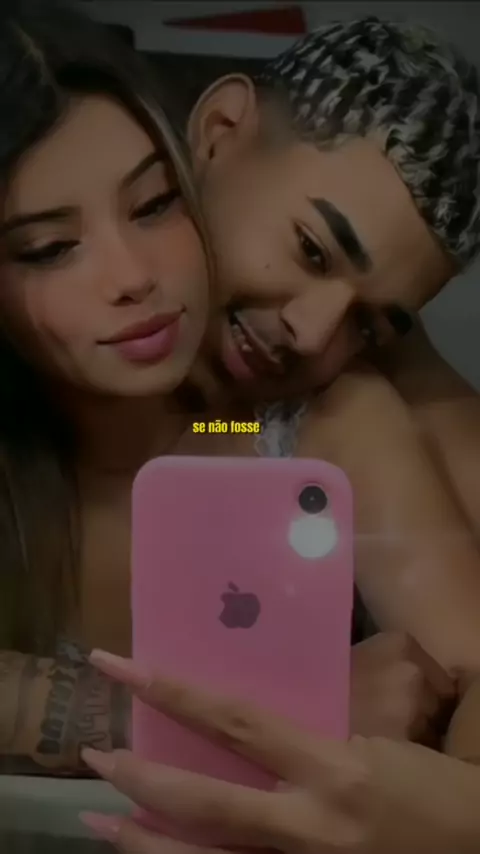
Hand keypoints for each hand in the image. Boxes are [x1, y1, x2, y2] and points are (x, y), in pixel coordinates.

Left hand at [79, 649, 478, 853]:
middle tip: (91, 757)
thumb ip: (306, 739)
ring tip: (96, 821)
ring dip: (141, 843)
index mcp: (332, 770)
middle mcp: (309, 828)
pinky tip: (155, 853)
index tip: (120, 668)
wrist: (475, 851)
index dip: (172, 692)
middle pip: (204, 804)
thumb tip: (243, 724)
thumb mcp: (372, 747)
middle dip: (138, 780)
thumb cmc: (430, 790)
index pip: (235, 721)